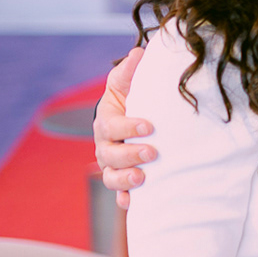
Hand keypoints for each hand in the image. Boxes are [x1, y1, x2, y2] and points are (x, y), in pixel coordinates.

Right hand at [95, 47, 154, 207]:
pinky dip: (124, 199)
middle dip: (129, 155)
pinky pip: (119, 193)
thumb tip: (139, 53)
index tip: (150, 126)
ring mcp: (112, 165)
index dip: (128, 127)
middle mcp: (105, 145)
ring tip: (142, 178)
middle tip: (152, 153)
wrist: (138, 118)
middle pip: (109, 155)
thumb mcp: (129, 83)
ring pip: (110, 176)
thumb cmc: (134, 98)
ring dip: (124, 180)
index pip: (112, 126)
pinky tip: (132, 203)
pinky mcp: (123, 179)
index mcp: (106, 121)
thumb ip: (131, 71)